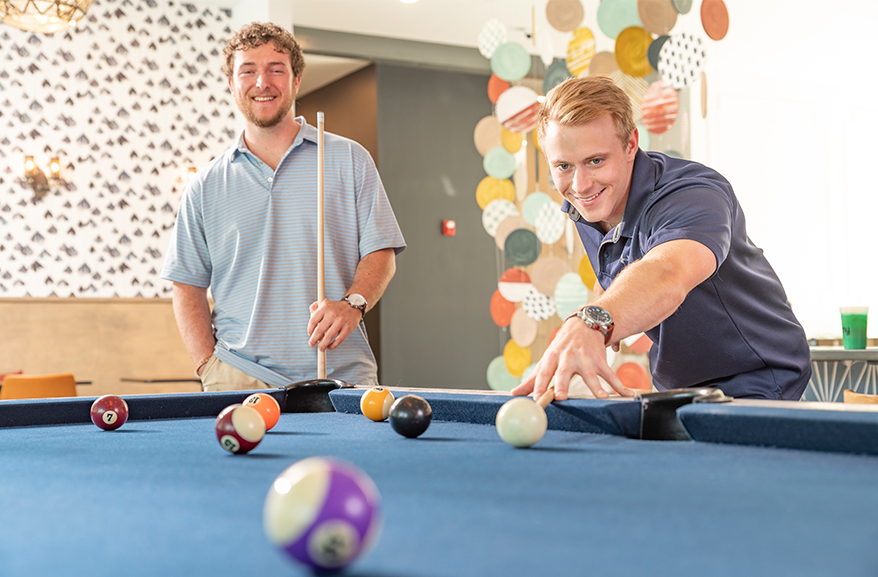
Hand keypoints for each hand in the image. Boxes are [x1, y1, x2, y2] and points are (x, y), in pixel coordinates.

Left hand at [307, 299, 362, 350]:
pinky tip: (330, 347)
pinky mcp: (348, 328)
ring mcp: (341, 321)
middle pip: (320, 330)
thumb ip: (314, 307)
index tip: (310, 334)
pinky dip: (333, 345)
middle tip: (311, 344)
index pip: (313, 321)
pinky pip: (339, 340)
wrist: (353, 306)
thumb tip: (310, 314)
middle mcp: (332, 314)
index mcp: (325, 307)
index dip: (310, 330)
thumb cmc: (336, 307)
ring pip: (329, 337)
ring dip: (323, 345)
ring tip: (320, 348)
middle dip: (314, 340)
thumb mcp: (324, 302)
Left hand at [511, 318, 633, 400]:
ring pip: (591, 374)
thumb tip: (514, 394)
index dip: (538, 385)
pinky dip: (619, 385)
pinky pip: (611, 374)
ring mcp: (585, 359)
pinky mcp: (600, 361)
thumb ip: (532, 379)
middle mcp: (568, 358)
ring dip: (597, 386)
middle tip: (562, 397)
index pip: (543, 372)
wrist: (583, 325)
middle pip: (564, 372)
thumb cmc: (561, 348)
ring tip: (602, 397)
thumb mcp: (546, 360)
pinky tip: (627, 395)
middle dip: (563, 384)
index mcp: (552, 358)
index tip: (536, 398)